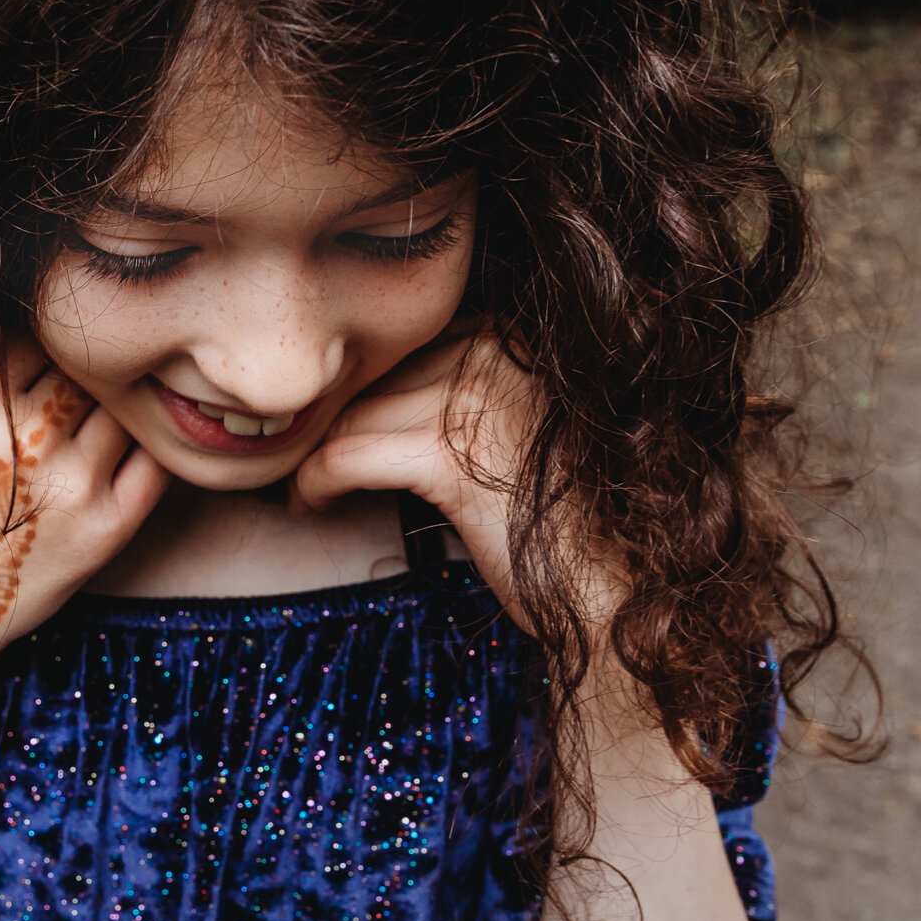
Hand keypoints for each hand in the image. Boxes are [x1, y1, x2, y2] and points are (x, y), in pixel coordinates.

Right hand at [0, 339, 168, 725]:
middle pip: (83, 372)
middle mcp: (26, 433)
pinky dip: (151, 449)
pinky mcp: (108, 526)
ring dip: (114, 414)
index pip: (36, 339)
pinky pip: (154, 463)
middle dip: (80, 384)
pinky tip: (135, 452)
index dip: (45, 354)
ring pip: (120, 410)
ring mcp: (72, 480)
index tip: (44, 373)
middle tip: (75, 405)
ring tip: (94, 434)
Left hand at [291, 324, 541, 623]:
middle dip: (336, 423)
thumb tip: (379, 400)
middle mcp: (496, 352)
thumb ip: (463, 400)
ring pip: (353, 415)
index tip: (341, 432)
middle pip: (376, 378)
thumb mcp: (513, 434)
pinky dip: (315, 482)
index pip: (407, 349)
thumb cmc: (564, 525)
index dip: (368, 394)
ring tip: (310, 490)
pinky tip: (313, 505)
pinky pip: (345, 456)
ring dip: (318, 455)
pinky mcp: (446, 453)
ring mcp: (473, 397)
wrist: (610, 582)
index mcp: (514, 339)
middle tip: (312, 463)